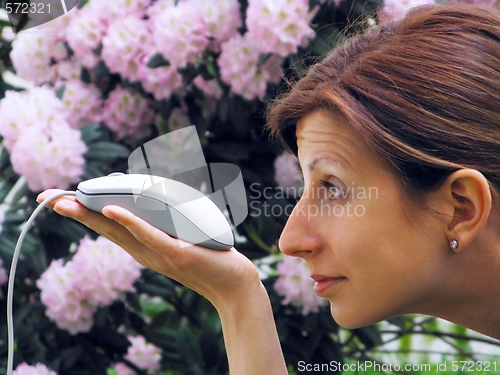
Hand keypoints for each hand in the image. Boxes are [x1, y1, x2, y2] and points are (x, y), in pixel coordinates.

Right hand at [36, 189, 261, 308]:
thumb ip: (164, 221)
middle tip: (46, 198)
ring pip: (120, 233)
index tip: (59, 199)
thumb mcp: (181, 236)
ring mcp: (159, 255)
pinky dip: (130, 223)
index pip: (108, 227)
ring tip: (67, 202)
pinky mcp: (177, 254)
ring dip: (93, 216)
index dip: (83, 213)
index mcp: (144, 247)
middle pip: (105, 229)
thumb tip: (151, 195)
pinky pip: (150, 236)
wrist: (234, 285)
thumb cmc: (209, 256)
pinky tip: (113, 211)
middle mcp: (145, 252)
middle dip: (76, 212)